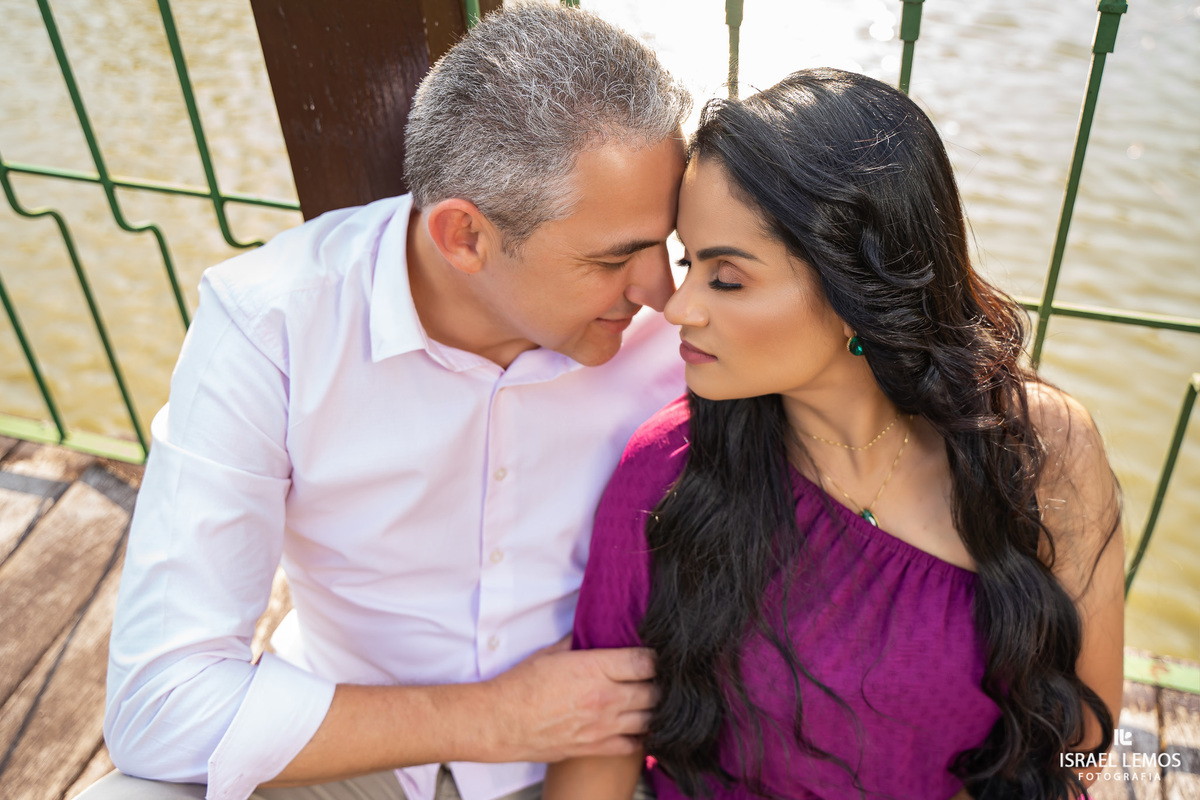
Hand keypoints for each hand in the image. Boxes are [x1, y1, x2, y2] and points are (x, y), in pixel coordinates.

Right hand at [482, 637, 657, 762]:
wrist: (500, 722)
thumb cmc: (521, 685)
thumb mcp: (551, 653)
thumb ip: (580, 641)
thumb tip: (595, 629)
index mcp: (595, 669)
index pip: (646, 661)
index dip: (656, 657)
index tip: (654, 656)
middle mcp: (605, 698)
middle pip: (654, 691)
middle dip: (659, 683)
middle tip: (656, 678)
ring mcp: (603, 726)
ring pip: (650, 719)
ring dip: (654, 710)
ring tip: (650, 701)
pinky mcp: (595, 747)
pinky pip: (633, 745)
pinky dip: (641, 736)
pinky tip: (637, 726)